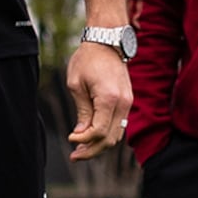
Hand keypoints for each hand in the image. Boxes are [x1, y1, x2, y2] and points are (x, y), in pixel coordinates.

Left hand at [64, 40, 131, 160]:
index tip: (70, 137)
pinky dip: (107, 134)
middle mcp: (123, 103)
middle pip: (111, 139)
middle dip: (92, 150)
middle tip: (75, 156)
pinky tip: (92, 136)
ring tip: (81, 149)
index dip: (84, 140)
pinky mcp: (127, 101)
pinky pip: (119, 124)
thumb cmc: (88, 59)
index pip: (99, 132)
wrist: (107, 41)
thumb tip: (81, 133)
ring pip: (117, 135)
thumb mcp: (76, 84)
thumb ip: (82, 111)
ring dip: (100, 145)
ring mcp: (128, 102)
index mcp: (109, 98)